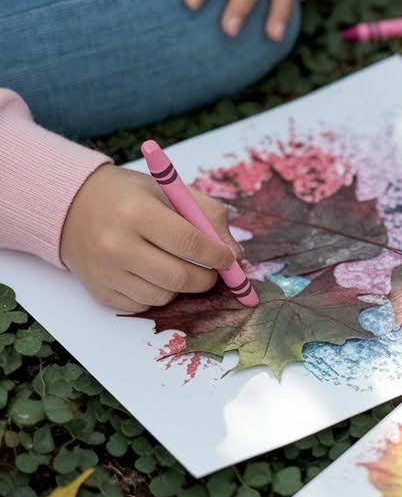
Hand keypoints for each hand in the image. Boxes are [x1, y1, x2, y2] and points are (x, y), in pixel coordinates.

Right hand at [60, 166, 244, 312]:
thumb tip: (236, 254)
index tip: (229, 258)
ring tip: (180, 268)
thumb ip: (208, 215)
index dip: (217, 255)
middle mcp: (117, 245)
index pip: (189, 242)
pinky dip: (159, 295)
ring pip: (163, 297)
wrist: (70, 206)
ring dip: (182, 288)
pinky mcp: (100, 291)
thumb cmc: (128, 196)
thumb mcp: (169, 190)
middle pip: (179, 277)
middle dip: (207, 279)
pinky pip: (143, 305)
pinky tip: (155, 275)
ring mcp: (106, 272)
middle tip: (214, 272)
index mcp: (137, 213)